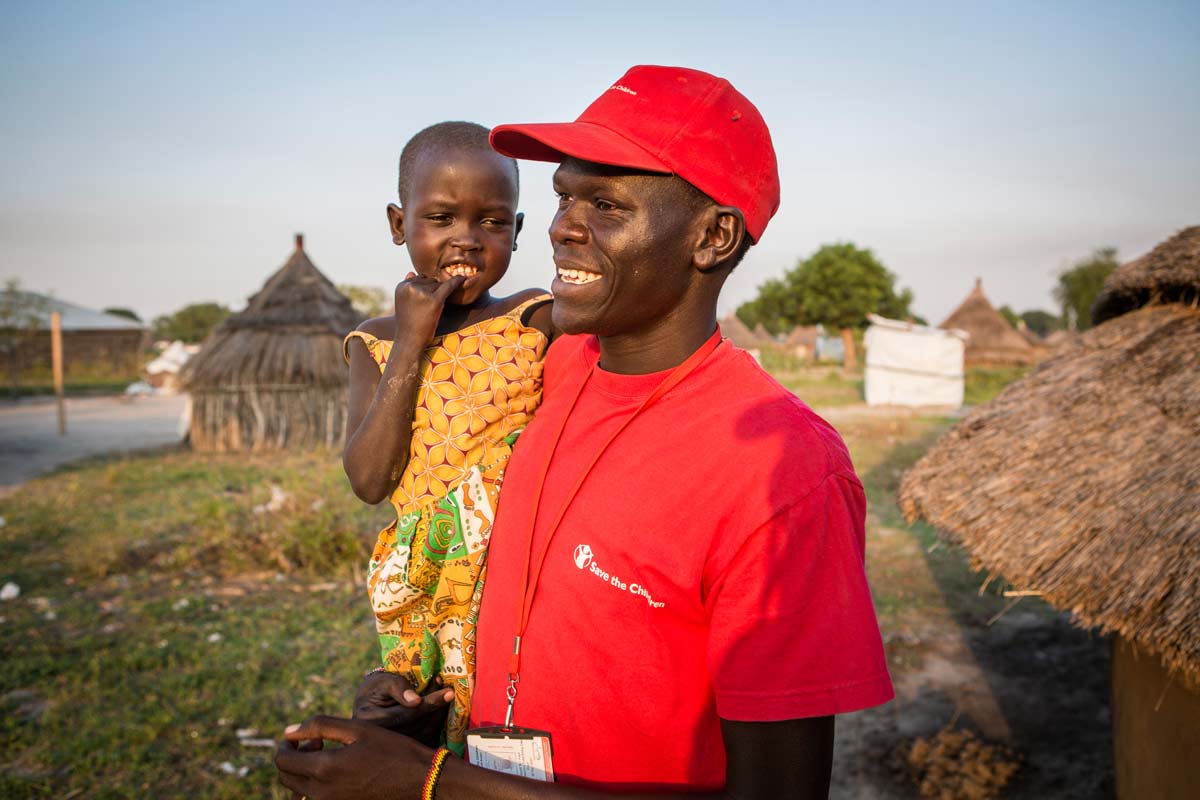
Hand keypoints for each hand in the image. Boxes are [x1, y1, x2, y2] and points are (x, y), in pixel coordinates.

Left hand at [276, 715, 429, 799]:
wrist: (421, 781)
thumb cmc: (392, 751)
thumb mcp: (358, 729)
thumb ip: (320, 726)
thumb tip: (288, 731)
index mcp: (324, 768)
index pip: (282, 760)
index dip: (287, 744)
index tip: (306, 737)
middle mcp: (322, 793)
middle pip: (286, 777)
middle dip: (294, 757)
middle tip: (319, 744)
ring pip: (298, 791)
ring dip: (304, 772)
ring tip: (328, 757)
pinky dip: (316, 786)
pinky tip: (338, 772)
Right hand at [352, 670, 453, 745]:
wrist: (370, 703)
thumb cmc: (377, 688)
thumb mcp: (383, 681)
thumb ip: (398, 687)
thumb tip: (416, 701)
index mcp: (370, 723)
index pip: (404, 715)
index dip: (428, 704)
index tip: (448, 692)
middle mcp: (380, 741)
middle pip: (416, 727)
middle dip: (435, 709)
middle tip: (448, 692)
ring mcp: (392, 749)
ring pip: (423, 736)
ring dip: (438, 717)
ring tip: (444, 699)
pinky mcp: (404, 752)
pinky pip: (425, 743)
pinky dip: (436, 728)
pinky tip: (440, 712)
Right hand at [393, 272, 465, 344]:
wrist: (410, 341)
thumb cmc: (408, 324)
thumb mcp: (403, 303)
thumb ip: (408, 288)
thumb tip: (411, 272)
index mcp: (402, 286)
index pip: (420, 278)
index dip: (425, 290)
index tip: (424, 302)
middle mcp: (410, 287)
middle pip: (430, 281)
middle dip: (432, 292)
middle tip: (426, 310)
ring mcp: (422, 293)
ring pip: (439, 285)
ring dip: (439, 295)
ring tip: (430, 311)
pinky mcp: (434, 300)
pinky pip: (448, 287)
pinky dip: (456, 282)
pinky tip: (463, 279)